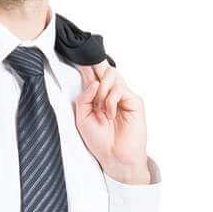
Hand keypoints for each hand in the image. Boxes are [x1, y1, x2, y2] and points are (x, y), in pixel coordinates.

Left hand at [74, 59, 150, 184]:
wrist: (114, 157)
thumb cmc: (99, 140)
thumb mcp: (82, 118)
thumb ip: (84, 98)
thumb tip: (94, 83)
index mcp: (97, 96)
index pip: (92, 74)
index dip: (86, 64)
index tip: (77, 54)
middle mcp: (110, 93)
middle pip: (103, 68)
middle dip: (94, 64)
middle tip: (86, 62)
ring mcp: (123, 96)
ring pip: (111, 74)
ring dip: (101, 90)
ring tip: (100, 108)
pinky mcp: (134, 101)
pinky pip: (118, 89)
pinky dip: (110, 101)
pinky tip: (109, 113)